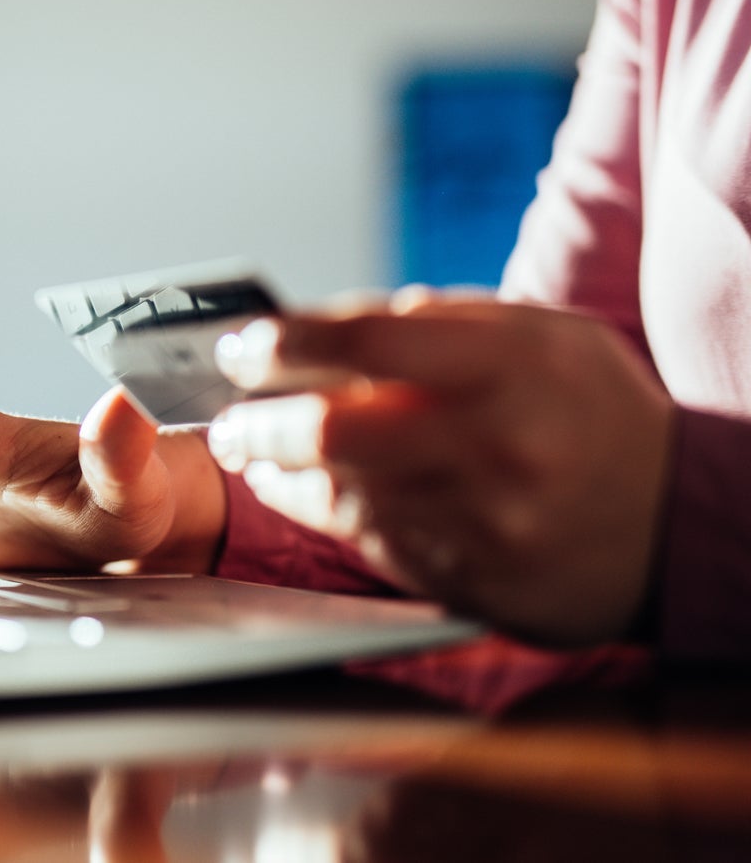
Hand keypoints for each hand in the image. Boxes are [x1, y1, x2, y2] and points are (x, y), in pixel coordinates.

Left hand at [207, 294, 673, 644]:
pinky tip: (291, 488)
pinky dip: (314, 509)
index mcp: (516, 365)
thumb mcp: (540, 338)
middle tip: (226, 414)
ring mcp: (481, 521)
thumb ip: (439, 323)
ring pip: (338, 493)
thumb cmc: (589, 413)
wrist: (675, 529)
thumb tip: (324, 326)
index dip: (287, 340)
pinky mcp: (467, 578)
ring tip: (246, 447)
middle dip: (258, 421)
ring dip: (273, 469)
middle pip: (335, 430)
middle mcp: (496, 445)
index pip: (369, 341)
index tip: (242, 343)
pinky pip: (363, 540)